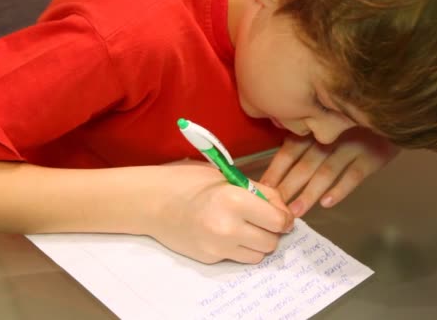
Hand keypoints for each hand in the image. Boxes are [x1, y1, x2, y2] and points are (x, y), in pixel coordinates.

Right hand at [150, 163, 293, 263]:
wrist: (153, 202)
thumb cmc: (190, 182)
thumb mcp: (228, 177)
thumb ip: (259, 193)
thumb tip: (283, 211)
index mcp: (235, 200)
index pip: (279, 220)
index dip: (284, 218)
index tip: (281, 214)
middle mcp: (228, 227)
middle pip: (271, 241)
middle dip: (272, 231)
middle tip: (263, 220)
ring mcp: (218, 246)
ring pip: (258, 255)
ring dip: (258, 243)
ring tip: (245, 227)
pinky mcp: (210, 258)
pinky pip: (238, 258)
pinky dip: (240, 248)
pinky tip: (227, 233)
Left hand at [260, 127, 398, 216]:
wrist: (394, 112)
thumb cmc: (355, 123)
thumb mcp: (329, 124)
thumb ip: (307, 137)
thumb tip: (280, 163)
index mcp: (316, 129)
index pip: (290, 151)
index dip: (276, 170)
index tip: (263, 190)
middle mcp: (331, 137)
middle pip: (304, 164)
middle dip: (288, 187)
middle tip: (274, 208)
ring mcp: (352, 146)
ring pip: (326, 171)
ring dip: (310, 193)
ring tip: (296, 211)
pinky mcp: (373, 156)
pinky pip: (354, 174)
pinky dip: (341, 189)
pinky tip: (328, 203)